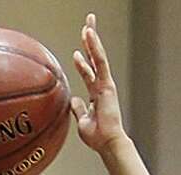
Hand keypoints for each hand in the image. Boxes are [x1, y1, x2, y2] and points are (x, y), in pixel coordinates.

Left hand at [71, 13, 125, 152]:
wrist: (107, 144)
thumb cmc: (98, 137)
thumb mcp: (82, 121)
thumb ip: (78, 108)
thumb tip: (73, 100)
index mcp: (95, 92)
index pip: (88, 71)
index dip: (83, 59)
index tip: (78, 50)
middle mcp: (101, 85)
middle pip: (94, 58)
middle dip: (91, 41)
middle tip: (88, 24)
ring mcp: (105, 83)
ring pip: (97, 56)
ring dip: (92, 39)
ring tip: (87, 24)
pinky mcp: (107, 84)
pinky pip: (99, 61)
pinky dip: (94, 47)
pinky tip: (89, 34)